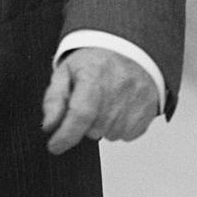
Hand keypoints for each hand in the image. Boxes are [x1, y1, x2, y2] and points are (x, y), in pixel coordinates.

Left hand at [41, 48, 157, 155]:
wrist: (130, 50)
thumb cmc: (96, 62)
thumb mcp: (66, 71)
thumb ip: (54, 99)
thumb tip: (49, 125)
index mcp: (95, 76)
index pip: (80, 114)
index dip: (66, 135)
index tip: (54, 146)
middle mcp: (118, 91)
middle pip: (92, 130)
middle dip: (84, 123)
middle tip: (87, 101)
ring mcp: (136, 103)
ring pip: (108, 135)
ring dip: (101, 125)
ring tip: (104, 100)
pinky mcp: (147, 114)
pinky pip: (125, 135)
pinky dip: (117, 125)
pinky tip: (118, 106)